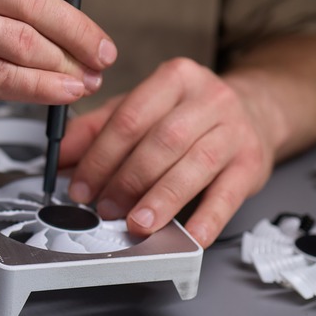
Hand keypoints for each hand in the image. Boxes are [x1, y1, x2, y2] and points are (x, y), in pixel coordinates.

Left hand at [59, 57, 277, 247]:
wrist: (255, 111)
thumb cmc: (188, 114)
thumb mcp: (141, 109)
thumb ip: (97, 129)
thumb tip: (60, 156)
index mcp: (176, 78)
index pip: (130, 117)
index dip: (100, 157)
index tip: (81, 186)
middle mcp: (209, 99)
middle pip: (162, 141)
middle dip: (128, 180)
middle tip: (105, 208)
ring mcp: (235, 131)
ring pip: (194, 166)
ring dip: (161, 199)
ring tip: (137, 223)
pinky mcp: (252, 164)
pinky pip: (228, 195)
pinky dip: (207, 219)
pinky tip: (189, 236)